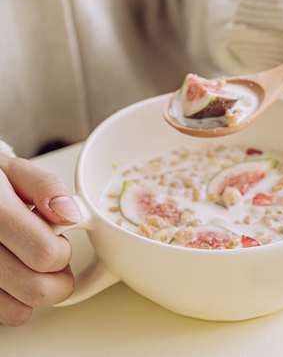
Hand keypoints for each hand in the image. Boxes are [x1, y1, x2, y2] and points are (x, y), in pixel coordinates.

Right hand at [0, 154, 82, 325]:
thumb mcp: (13, 171)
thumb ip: (45, 186)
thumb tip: (71, 215)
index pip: (46, 254)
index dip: (62, 250)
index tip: (59, 237)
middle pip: (36, 289)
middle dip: (59, 276)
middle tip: (52, 254)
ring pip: (19, 311)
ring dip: (37, 291)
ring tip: (30, 264)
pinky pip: (3, 315)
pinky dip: (16, 302)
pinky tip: (13, 274)